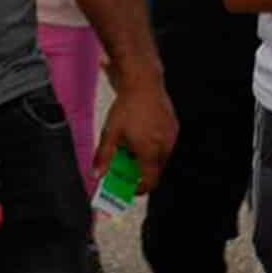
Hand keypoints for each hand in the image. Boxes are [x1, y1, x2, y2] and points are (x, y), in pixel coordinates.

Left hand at [94, 76, 177, 194]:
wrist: (143, 83)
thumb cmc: (127, 107)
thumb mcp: (110, 133)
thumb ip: (104, 157)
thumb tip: (97, 174)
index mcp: (149, 151)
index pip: (150, 181)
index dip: (141, 189)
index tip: (132, 189)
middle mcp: (164, 146)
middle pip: (156, 170)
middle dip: (143, 172)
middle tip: (128, 166)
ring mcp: (171, 136)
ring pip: (162, 157)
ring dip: (149, 158)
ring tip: (133, 147)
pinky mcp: (174, 126)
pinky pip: (166, 143)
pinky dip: (156, 146)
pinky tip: (143, 135)